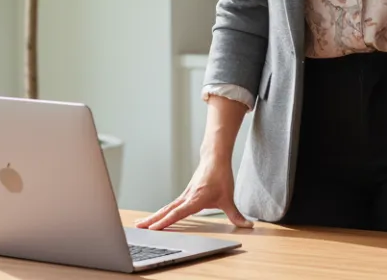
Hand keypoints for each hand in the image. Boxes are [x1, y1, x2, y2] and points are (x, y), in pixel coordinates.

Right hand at [134, 152, 252, 230]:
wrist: (214, 158)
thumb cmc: (220, 176)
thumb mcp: (229, 198)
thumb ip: (236, 215)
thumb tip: (248, 226)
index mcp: (195, 199)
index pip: (178, 213)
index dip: (166, 221)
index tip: (154, 228)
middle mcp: (186, 197)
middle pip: (166, 211)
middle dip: (152, 220)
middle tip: (139, 228)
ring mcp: (184, 195)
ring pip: (166, 208)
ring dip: (153, 216)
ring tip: (140, 225)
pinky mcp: (184, 194)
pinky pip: (170, 206)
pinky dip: (161, 212)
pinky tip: (155, 218)